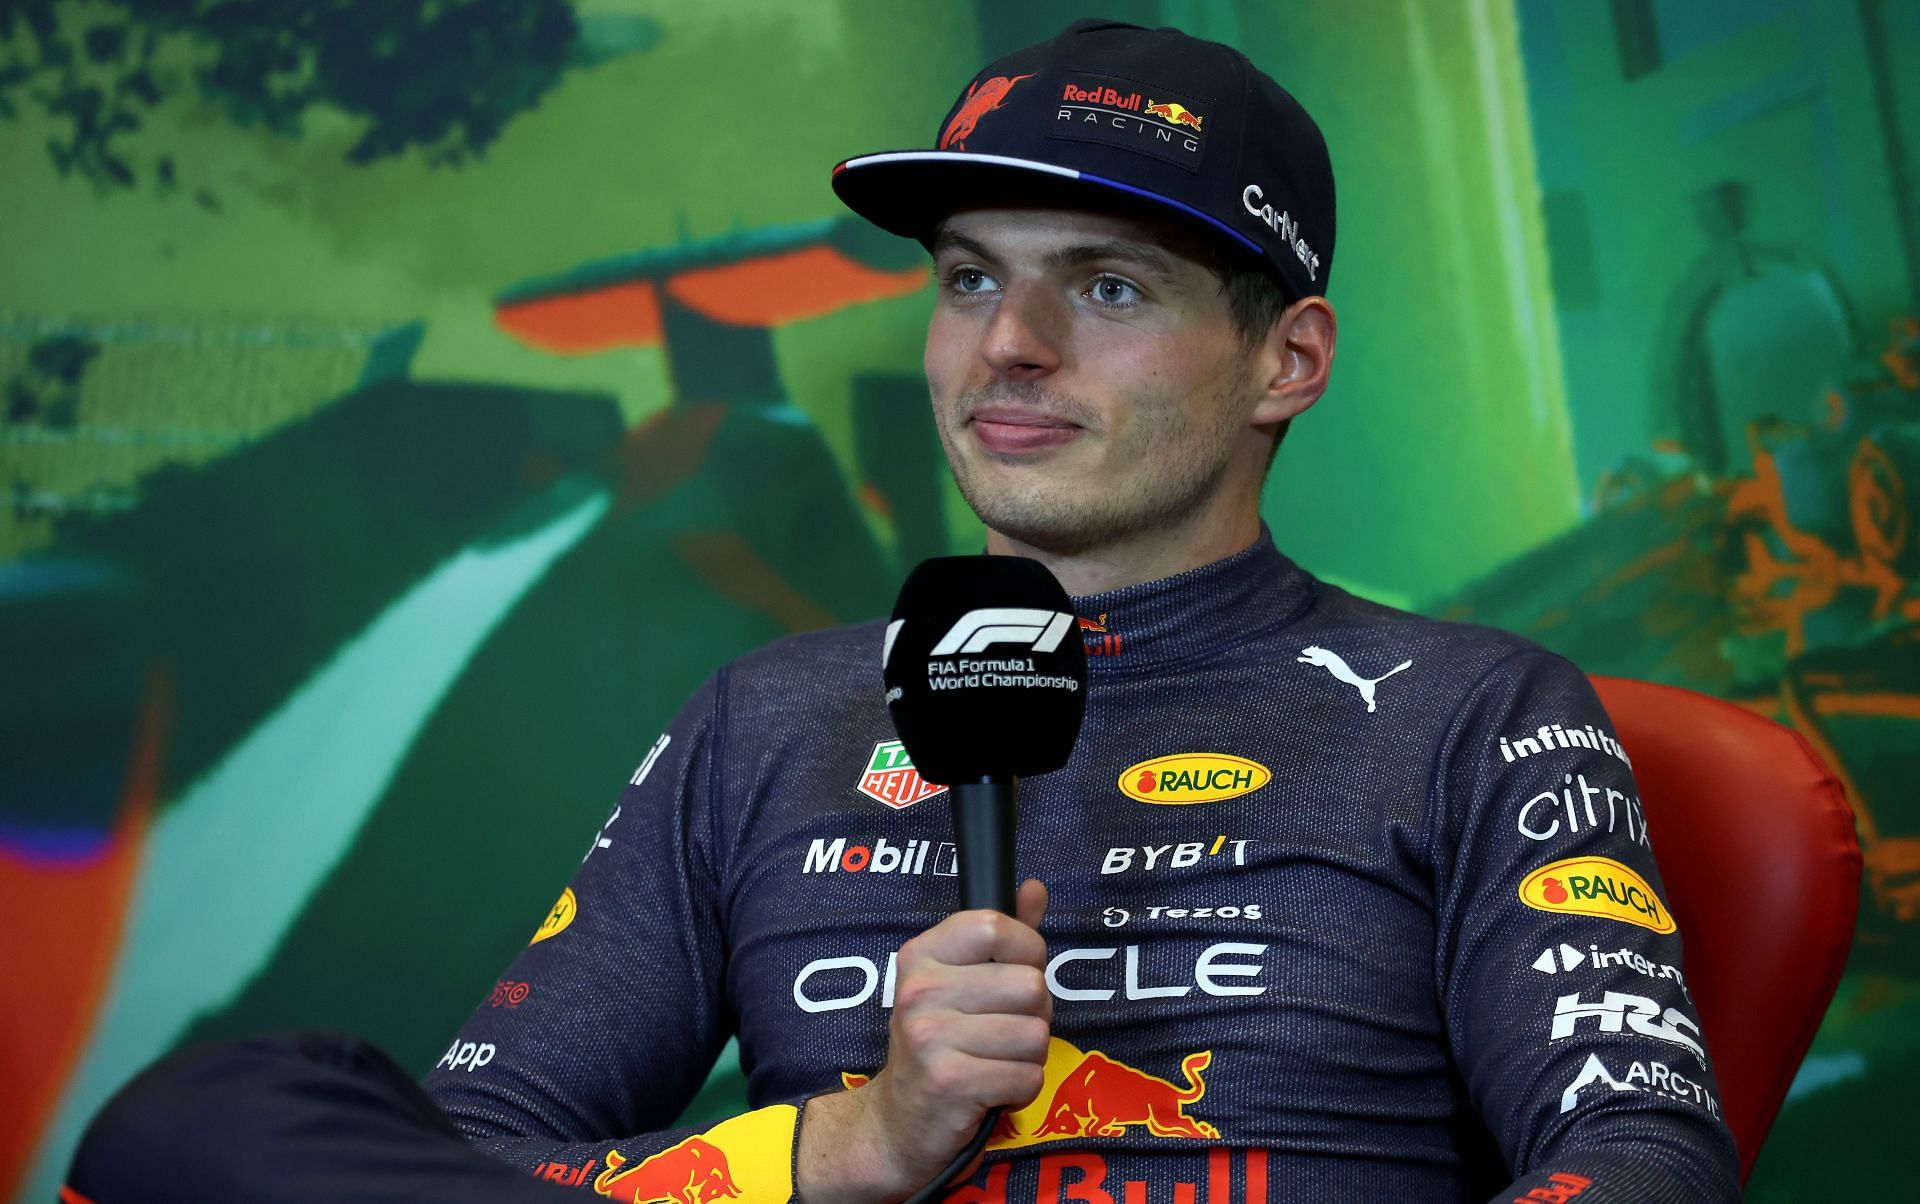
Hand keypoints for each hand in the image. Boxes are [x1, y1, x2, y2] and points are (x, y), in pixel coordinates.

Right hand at [796, 879, 1050, 1202]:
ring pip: (1036, 1035)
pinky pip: (1027, 1077)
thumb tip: (1034, 888)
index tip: (1015, 974)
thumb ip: (1001, 936)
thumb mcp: (959, 983)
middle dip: (1033, 1016)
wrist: (897, 1123)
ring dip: (1027, 1058)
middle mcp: (920, 990)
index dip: (1027, 951)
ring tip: (994, 1063)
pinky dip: (1020, 1090)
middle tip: (1001, 1033)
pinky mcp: (949, 1082)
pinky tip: (991, 1090)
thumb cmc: (938, 1046)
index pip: (995, 925)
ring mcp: (930, 1036)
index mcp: (922, 955)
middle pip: (1031, 985)